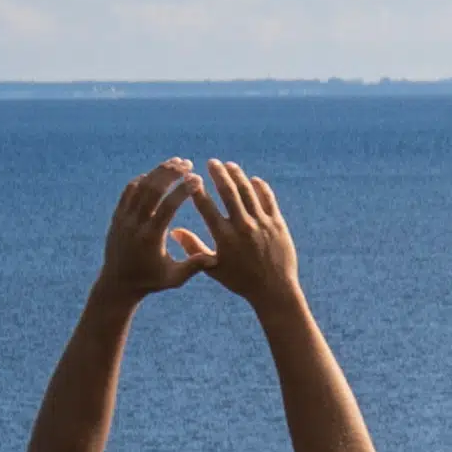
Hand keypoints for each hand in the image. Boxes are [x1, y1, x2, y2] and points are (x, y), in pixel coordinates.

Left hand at [99, 161, 212, 298]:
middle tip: (187, 163)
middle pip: (151, 191)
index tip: (197, 179)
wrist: (117, 284)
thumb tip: (217, 256)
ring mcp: (123, 220)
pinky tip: (155, 174)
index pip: (167, 208)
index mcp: (151, 238)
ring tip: (175, 163)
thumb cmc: (151, 281)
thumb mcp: (175, 277)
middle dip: (169, 174)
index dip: (182, 191)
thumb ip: (195, 265)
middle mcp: (134, 225)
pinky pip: (128, 193)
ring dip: (157, 173)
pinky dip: (141, 181)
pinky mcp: (117, 217)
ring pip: (139, 188)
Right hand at [185, 155, 308, 315]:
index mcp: (224, 237)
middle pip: (229, 193)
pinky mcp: (278, 224)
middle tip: (211, 162)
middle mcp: (243, 227)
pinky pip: (269, 200)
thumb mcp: (213, 267)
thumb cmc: (240, 281)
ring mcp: (262, 224)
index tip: (191, 178)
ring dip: (238, 176)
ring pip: (249, 192)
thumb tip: (174, 231)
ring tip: (229, 165)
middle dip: (219, 174)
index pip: (207, 207)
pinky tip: (253, 179)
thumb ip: (193, 247)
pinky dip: (261, 188)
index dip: (197, 190)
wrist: (274, 290)